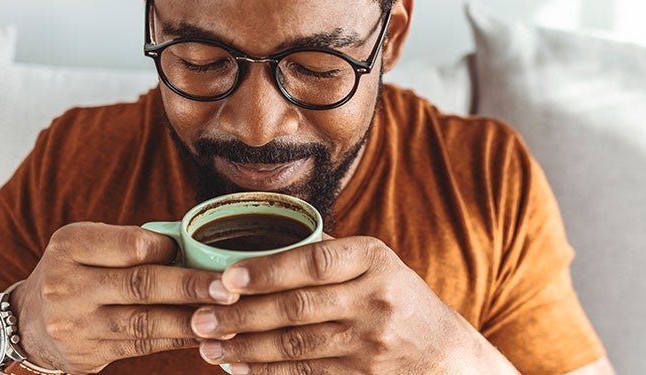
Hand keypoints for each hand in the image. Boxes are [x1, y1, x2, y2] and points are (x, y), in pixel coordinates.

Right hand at [11, 222, 239, 373]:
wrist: (28, 324)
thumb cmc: (76, 272)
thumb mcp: (88, 246)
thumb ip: (131, 244)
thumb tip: (195, 246)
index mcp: (71, 246)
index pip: (130, 245)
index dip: (168, 250)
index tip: (198, 253)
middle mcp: (68, 284)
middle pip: (141, 284)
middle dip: (191, 287)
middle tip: (229, 288)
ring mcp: (77, 323)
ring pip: (145, 321)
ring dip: (191, 320)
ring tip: (228, 317)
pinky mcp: (90, 353)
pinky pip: (143, 345)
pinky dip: (177, 339)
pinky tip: (204, 335)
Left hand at [190, 236, 516, 373]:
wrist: (446, 355)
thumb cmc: (397, 298)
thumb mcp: (376, 264)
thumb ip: (327, 251)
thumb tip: (263, 236)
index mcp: (372, 258)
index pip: (314, 262)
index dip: (268, 270)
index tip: (227, 277)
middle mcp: (374, 298)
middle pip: (297, 308)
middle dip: (241, 315)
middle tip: (200, 319)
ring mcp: (370, 342)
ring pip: (295, 346)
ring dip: (246, 348)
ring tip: (208, 347)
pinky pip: (306, 374)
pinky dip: (268, 372)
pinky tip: (239, 367)